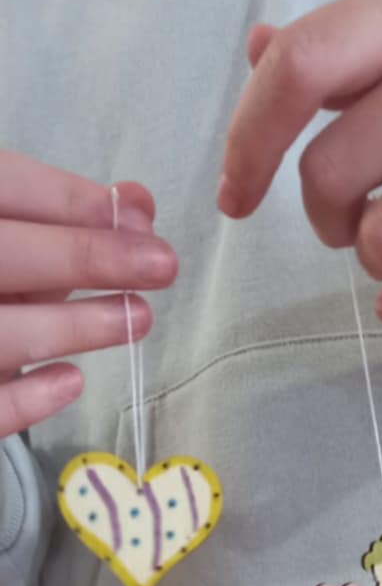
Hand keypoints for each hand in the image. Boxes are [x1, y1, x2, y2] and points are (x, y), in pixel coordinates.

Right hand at [0, 150, 177, 436]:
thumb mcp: (14, 237)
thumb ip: (62, 222)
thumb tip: (139, 206)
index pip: (4, 186)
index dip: (68, 200)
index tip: (137, 218)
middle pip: (5, 255)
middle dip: (85, 256)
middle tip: (162, 265)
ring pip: (1, 332)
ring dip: (73, 325)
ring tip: (137, 318)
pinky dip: (28, 399)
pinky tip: (73, 381)